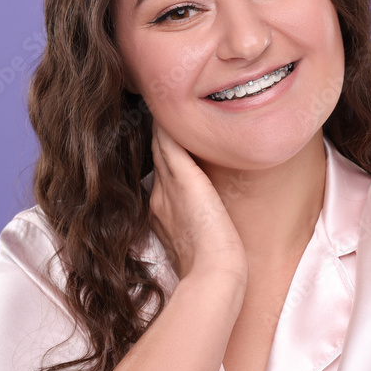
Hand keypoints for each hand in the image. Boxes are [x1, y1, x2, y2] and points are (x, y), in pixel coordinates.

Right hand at [147, 123, 248, 284]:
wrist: (214, 273)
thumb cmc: (212, 265)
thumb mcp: (196, 242)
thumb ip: (193, 224)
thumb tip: (201, 215)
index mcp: (162, 211)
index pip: (160, 173)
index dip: (160, 155)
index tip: (163, 138)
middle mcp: (160, 195)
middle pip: (156, 156)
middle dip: (156, 134)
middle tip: (157, 108)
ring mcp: (169, 185)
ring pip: (160, 145)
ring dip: (160, 125)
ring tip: (160, 98)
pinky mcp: (184, 178)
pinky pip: (170, 142)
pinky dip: (167, 126)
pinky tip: (167, 108)